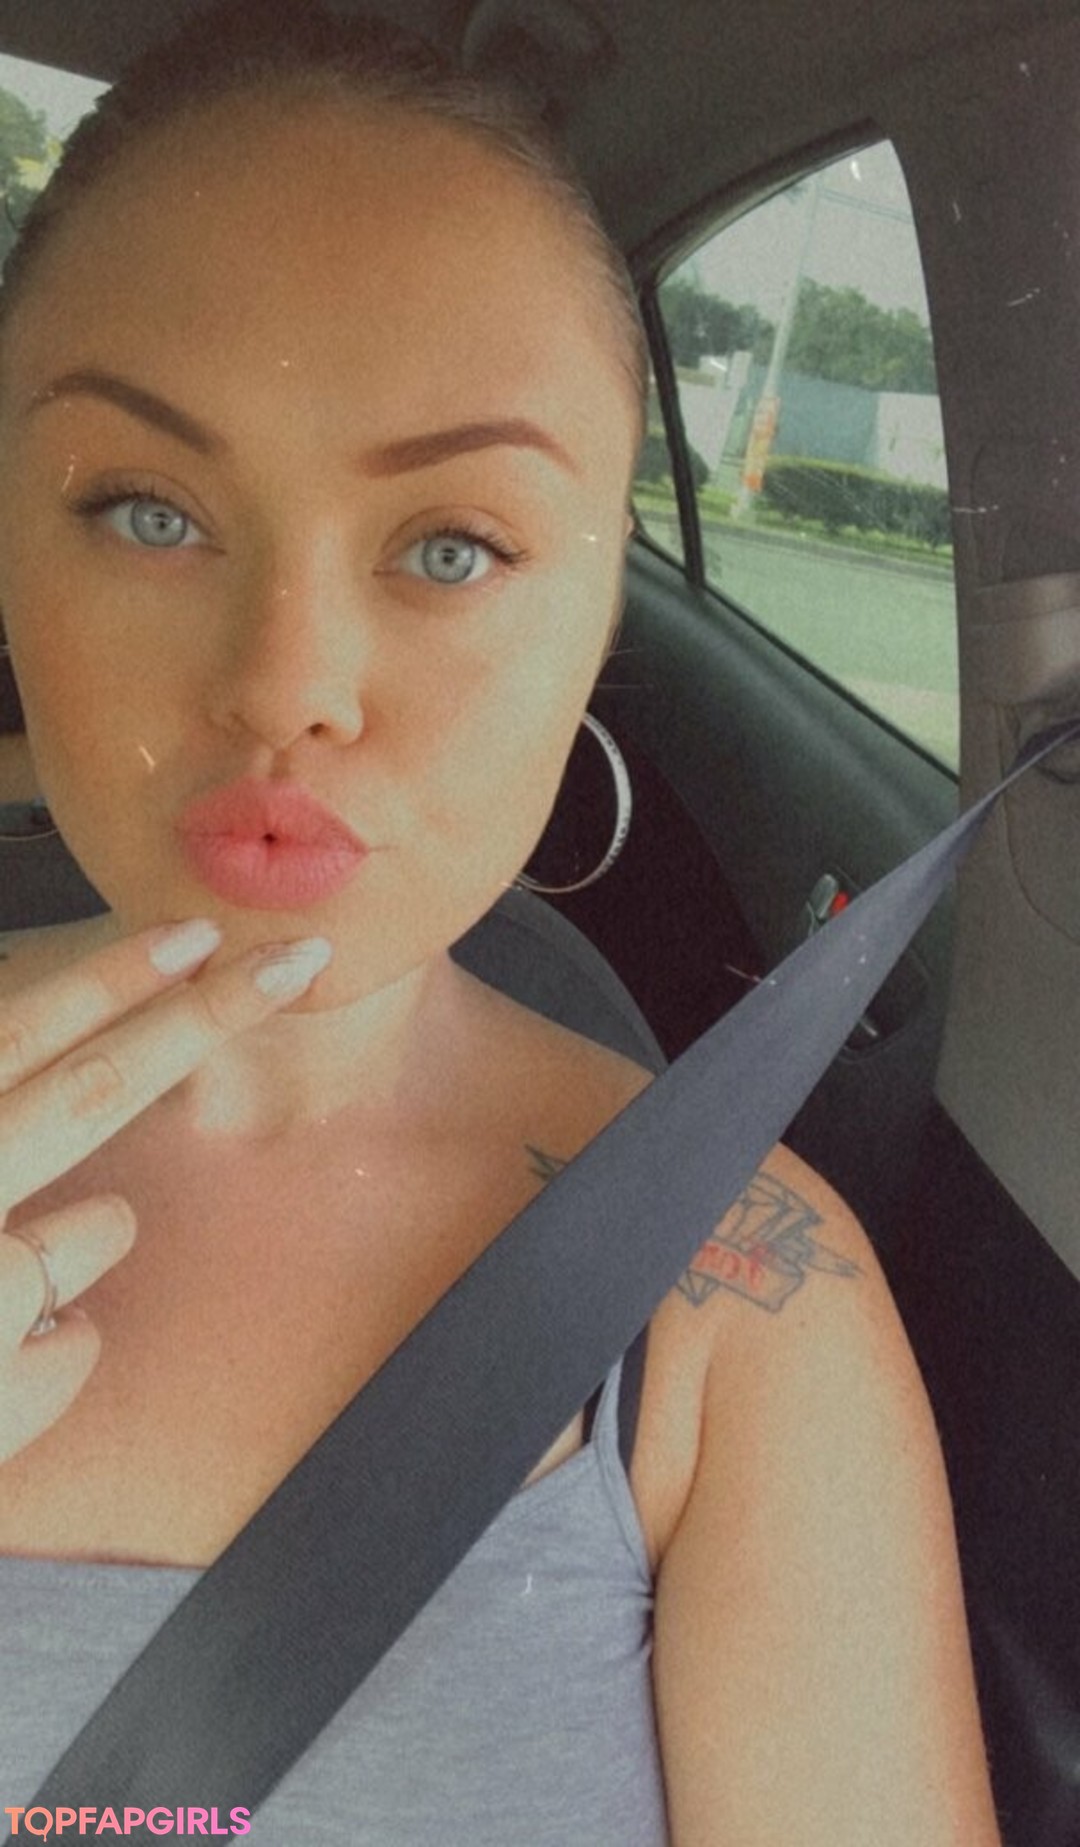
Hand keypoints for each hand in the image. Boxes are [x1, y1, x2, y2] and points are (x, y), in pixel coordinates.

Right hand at [0, 920, 331, 1464]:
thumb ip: (5, 1106)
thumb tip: (61, 1072)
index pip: (12, 1032)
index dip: (107, 978)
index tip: (192, 934)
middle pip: (92, 1092)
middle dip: (198, 1019)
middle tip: (285, 965)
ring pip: (103, 1227)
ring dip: (82, 1241)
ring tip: (2, 1283)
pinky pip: (79, 1339)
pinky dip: (51, 1349)